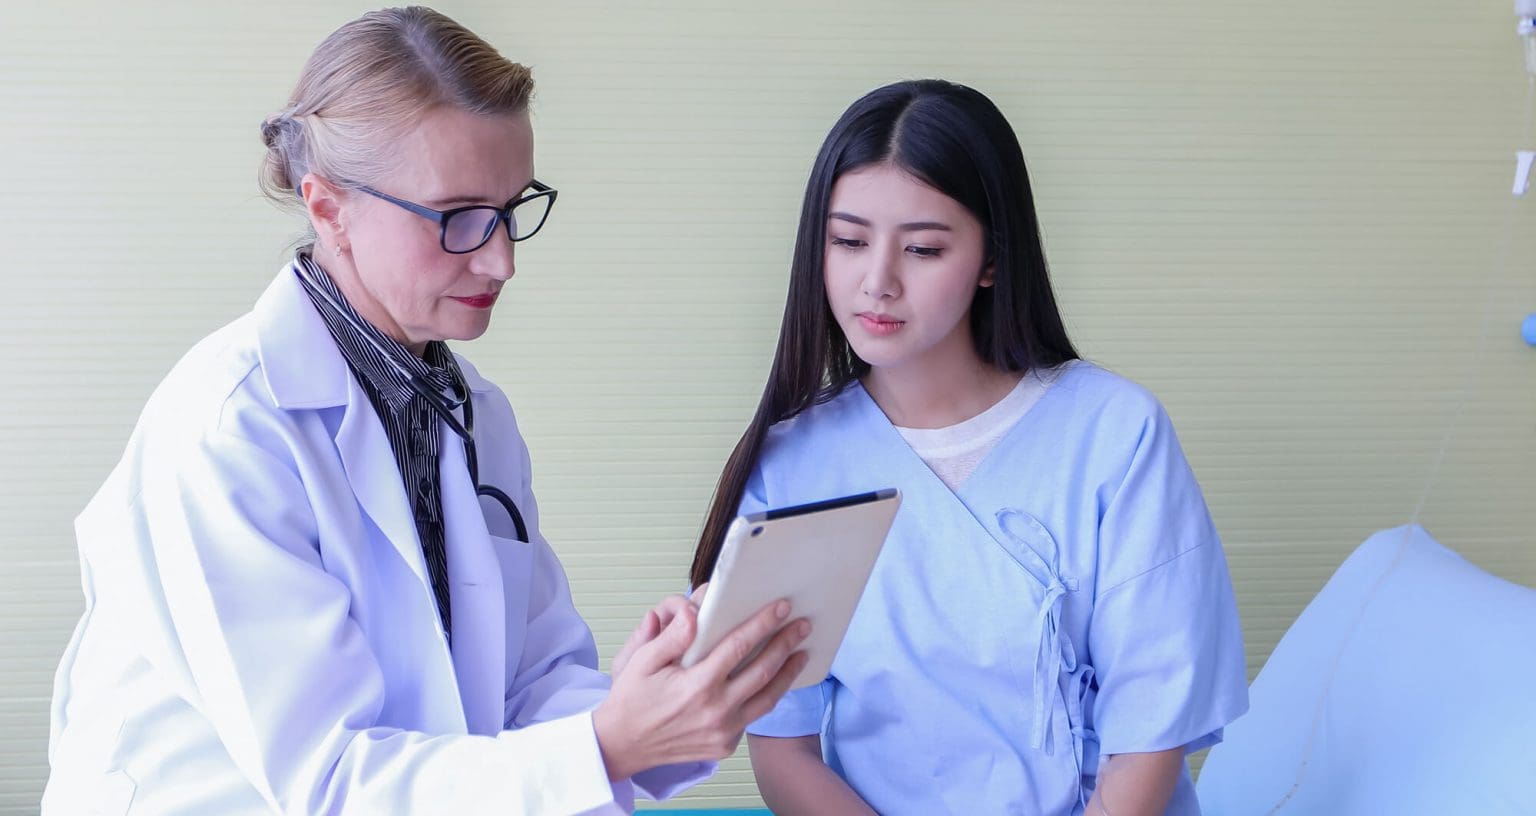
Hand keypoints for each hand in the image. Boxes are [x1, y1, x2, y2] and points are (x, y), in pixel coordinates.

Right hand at [593, 598, 810, 780]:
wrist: (622, 746)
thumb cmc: (632, 699)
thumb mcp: (640, 661)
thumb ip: (671, 637)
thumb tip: (694, 613)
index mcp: (696, 685)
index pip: (739, 647)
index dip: (763, 624)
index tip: (782, 607)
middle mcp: (716, 710)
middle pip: (763, 671)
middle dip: (786, 644)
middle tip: (803, 625)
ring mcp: (723, 732)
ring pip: (767, 698)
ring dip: (787, 673)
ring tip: (802, 652)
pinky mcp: (724, 745)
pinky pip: (753, 716)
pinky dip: (768, 696)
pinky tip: (775, 679)